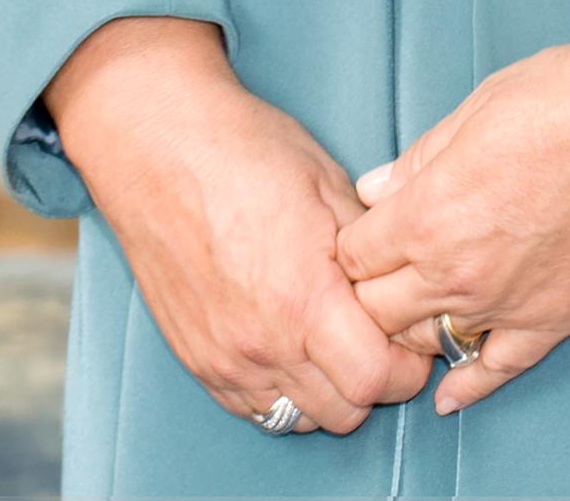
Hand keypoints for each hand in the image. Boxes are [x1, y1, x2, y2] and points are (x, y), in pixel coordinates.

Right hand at [45, 17, 434, 435]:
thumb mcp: (329, 186)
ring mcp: (226, 359)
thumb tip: (401, 286)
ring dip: (327, 392)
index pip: (376, 379)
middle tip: (376, 338)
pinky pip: (254, 408)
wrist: (160, 151)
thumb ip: (370, 251)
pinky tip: (290, 347)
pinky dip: (283, 391)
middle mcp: (263, 344)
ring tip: (332, 342)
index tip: (409, 338)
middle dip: (373, 381)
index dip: (406, 365)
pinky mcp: (198, 362)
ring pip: (299, 418)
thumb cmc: (244, 154)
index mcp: (304, 298)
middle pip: (343, 412)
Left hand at [334, 0, 569, 416]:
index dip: (355, 243)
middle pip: (377, 309)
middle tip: (384, 274)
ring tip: (415, 314)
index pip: (354, 256)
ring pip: (427, 342)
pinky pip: (497, 370)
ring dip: (414, 330)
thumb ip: (418, 159)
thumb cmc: (564, 101)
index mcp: (426, 213)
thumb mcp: (474, 109)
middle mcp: (455, 270)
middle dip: (371, 291)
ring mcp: (503, 303)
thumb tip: (376, 188)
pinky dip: (468, 386)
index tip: (366, 235)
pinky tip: (448, 394)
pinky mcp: (550, 321)